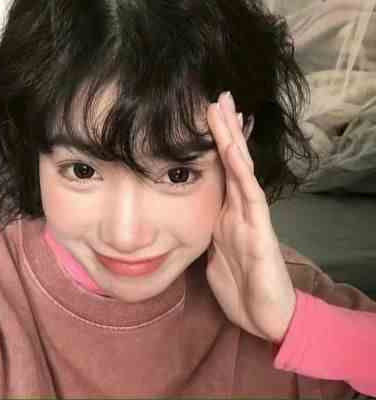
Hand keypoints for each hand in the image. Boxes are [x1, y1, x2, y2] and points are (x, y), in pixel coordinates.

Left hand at [206, 92, 295, 342]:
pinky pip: (250, 197)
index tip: (204, 117)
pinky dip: (241, 172)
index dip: (213, 145)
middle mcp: (239, 210)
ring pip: (240, 172)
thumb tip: (191, 220)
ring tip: (226, 109)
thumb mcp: (214, 256)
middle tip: (217, 98)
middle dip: (225, 131)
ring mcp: (251, 218)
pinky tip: (234, 150)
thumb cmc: (241, 287)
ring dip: (232, 140)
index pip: (219, 172)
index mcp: (225, 216)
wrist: (266, 317)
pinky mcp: (260, 233)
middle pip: (231, 163)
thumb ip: (207, 233)